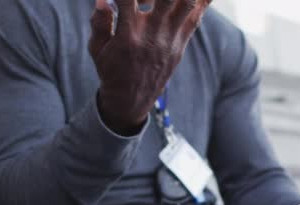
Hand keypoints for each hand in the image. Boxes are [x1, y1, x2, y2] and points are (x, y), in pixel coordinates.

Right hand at [89, 0, 211, 134]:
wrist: (131, 101)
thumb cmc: (111, 71)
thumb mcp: (97, 49)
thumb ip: (99, 23)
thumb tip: (102, 0)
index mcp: (127, 36)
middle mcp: (151, 36)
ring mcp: (169, 40)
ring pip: (186, 4)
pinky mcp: (180, 45)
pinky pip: (195, 18)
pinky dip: (202, 1)